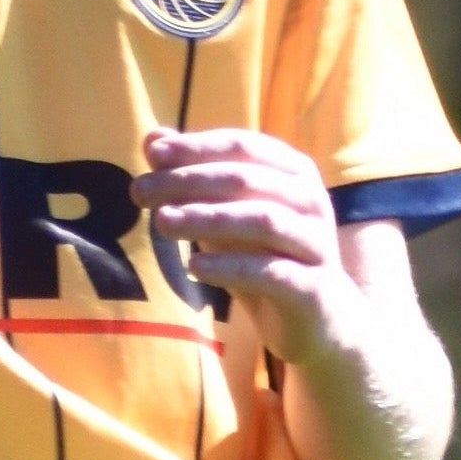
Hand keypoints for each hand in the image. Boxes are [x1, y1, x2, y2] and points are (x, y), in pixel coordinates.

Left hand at [133, 127, 355, 362]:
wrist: (319, 321)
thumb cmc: (266, 257)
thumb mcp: (226, 214)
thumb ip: (194, 176)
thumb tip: (153, 138)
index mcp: (293, 172)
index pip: (242, 146)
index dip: (196, 147)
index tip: (151, 154)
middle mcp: (311, 200)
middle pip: (246, 178)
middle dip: (189, 181)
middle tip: (140, 192)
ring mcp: (316, 243)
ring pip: (262, 220)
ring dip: (207, 218)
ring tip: (162, 223)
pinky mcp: (314, 288)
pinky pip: (271, 272)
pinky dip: (230, 267)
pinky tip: (193, 267)